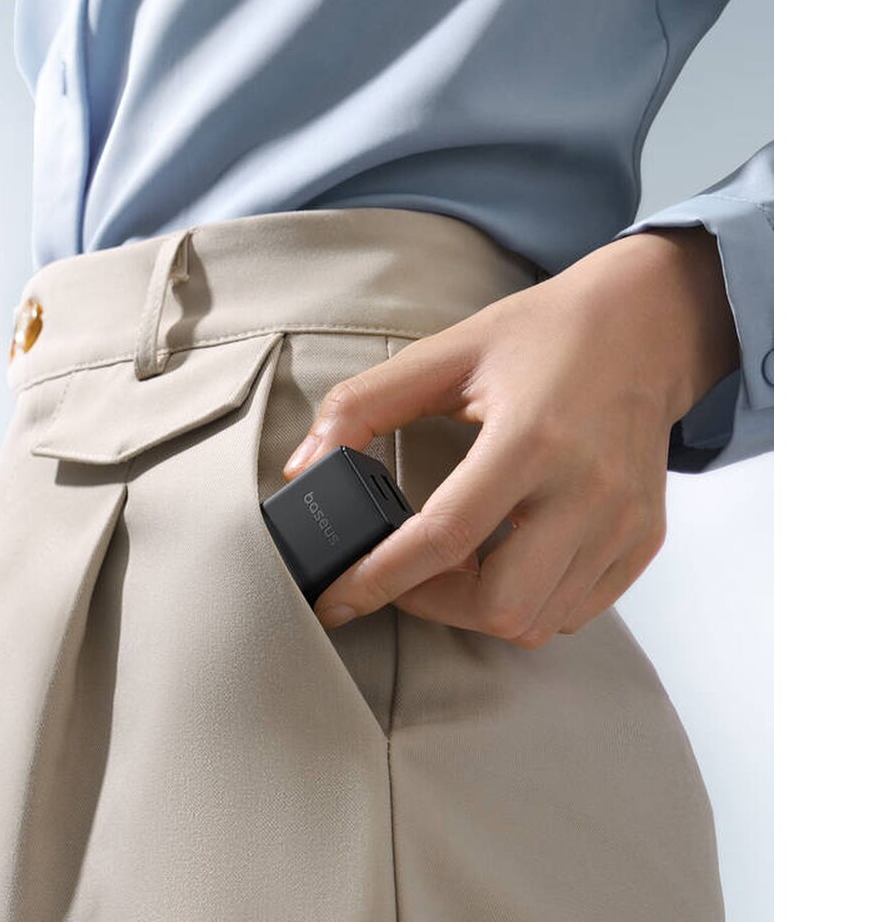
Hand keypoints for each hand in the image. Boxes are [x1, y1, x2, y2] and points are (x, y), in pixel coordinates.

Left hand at [282, 227, 738, 647]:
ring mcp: (623, 521)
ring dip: (478, 607)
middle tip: (405, 570)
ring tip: (455, 563)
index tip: (336, 599)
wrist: (645, 326)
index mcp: (531, 437)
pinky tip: (506, 560)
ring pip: (537, 621)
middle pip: (499, 605)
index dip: (379, 578)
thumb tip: (303, 468)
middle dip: (432, 604)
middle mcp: (588, 490)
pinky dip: (529, 604)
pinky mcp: (642, 537)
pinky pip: (577, 611)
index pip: (444, 537)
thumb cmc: (543, 334)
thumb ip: (364, 405)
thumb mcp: (446, 352)